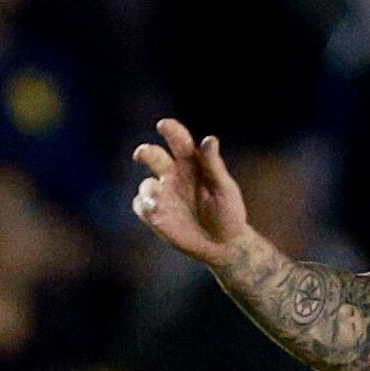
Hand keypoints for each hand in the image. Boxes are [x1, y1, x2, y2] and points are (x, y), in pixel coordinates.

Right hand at [130, 118, 259, 271]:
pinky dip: (144, 208)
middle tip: (142, 154)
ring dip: (149, 190)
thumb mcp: (225, 188)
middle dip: (145, 152)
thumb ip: (214, 165)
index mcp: (192, 164)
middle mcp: (173, 175)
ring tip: (157, 200)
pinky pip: (141, 206)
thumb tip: (210, 139)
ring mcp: (163, 194)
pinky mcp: (155, 214)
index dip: (170, 130)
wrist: (224, 245)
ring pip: (146, 184)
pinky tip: (155, 212)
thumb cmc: (229, 213)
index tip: (164, 125)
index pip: (178, 141)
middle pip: (153, 156)